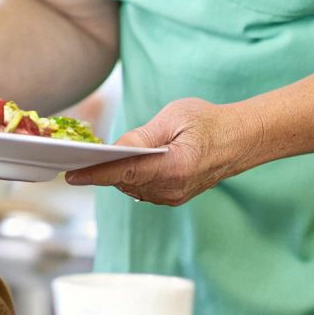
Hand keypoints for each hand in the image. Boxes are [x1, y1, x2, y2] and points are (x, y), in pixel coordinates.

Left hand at [67, 97, 257, 205]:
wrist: (242, 139)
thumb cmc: (209, 122)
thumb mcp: (175, 117)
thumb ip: (143, 135)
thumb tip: (117, 147)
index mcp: (173, 168)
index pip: (125, 173)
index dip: (95, 174)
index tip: (71, 176)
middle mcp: (172, 189)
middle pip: (124, 182)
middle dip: (103, 169)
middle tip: (82, 154)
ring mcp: (174, 196)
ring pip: (132, 188)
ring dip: (118, 173)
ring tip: (104, 155)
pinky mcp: (174, 197)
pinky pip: (143, 189)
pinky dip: (132, 177)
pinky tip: (129, 162)